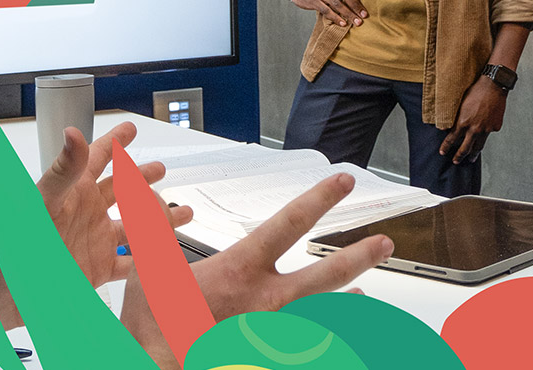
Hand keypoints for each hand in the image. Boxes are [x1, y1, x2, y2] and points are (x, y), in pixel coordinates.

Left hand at [0, 121, 191, 328]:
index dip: (114, 142)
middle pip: (121, 190)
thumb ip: (61, 170)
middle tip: (160, 169)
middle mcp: (85, 213)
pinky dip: (150, 262)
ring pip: (134, 227)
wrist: (0, 297)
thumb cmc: (10, 249)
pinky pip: (129, 264)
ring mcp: (93, 242)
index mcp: (72, 192)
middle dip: (141, 179)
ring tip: (183, 213)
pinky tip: (165, 258)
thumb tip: (74, 134)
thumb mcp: (39, 204)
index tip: (129, 129)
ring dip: (159, 220)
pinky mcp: (96, 271)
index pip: (97, 159)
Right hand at [122, 173, 393, 368]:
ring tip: (365, 297)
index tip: (342, 181)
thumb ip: (155, 231)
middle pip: (325, 276)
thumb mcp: (150, 272)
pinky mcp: (267, 355)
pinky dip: (323, 340)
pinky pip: (303, 347)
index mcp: (239, 271)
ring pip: (323, 316)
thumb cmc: (151, 329)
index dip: (319, 199)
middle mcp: (264, 302)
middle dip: (358, 256)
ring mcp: (271, 333)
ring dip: (346, 307)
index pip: (288, 224)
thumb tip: (150, 196)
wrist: (149, 367)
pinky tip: (337, 339)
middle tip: (384, 243)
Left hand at [438, 77, 507, 163]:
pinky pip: (489, 133)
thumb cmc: (476, 91)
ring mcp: (486, 129)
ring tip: (470, 159)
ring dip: (473, 154)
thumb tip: (448, 127)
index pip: (451, 139)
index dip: (446, 147)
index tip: (443, 152)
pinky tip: (485, 131)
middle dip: (459, 156)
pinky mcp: (495, 127)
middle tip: (455, 161)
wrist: (493, 86)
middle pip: (465, 148)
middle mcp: (474, 129)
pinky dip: (486, 134)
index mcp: (463, 122)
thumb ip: (456, 117)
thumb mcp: (461, 104)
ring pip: (478, 146)